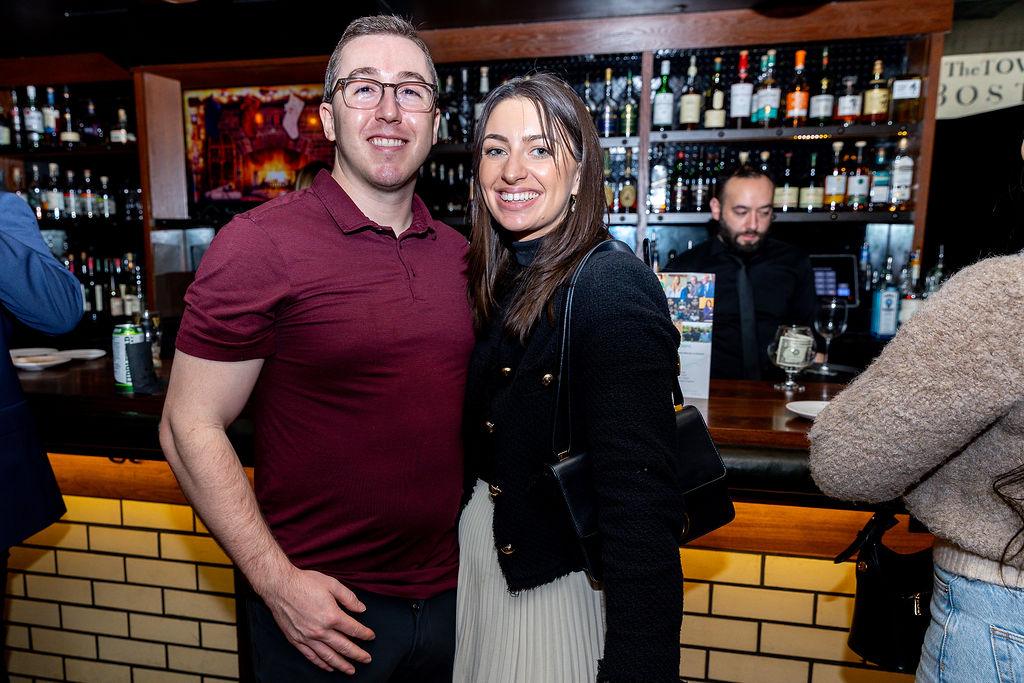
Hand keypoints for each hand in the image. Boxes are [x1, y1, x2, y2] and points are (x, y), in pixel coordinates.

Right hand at [257, 565, 375, 673]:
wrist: (280, 586)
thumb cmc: (305, 582)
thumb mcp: (332, 584)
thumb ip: (348, 598)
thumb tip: (362, 609)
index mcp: (332, 616)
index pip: (353, 629)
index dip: (364, 634)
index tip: (371, 636)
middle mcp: (320, 630)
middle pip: (344, 647)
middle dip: (358, 654)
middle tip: (367, 659)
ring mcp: (307, 637)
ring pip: (328, 656)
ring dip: (341, 665)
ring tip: (351, 670)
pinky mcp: (296, 640)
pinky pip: (311, 656)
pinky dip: (321, 664)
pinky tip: (329, 667)